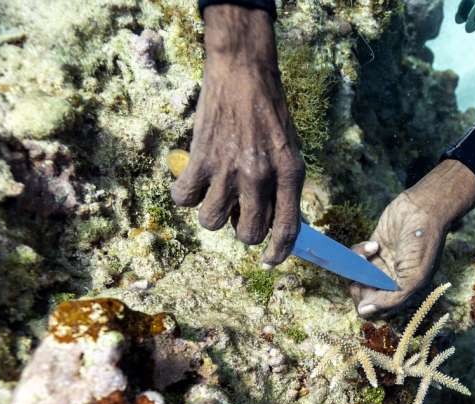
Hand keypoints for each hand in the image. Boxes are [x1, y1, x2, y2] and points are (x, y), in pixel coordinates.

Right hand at [171, 5, 303, 265]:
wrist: (243, 73)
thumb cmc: (269, 112)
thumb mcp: (290, 150)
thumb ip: (284, 187)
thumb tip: (273, 224)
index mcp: (289, 174)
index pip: (286, 230)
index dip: (277, 253)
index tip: (269, 259)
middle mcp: (260, 176)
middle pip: (247, 233)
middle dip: (243, 229)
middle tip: (239, 209)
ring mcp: (228, 169)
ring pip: (212, 222)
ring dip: (213, 213)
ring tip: (216, 192)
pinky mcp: (199, 159)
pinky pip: (184, 199)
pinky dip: (186, 194)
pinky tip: (194, 180)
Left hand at [350, 160, 474, 317]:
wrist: (423, 209)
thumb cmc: (424, 244)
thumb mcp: (413, 277)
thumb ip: (391, 299)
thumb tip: (364, 311)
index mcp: (404, 293)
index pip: (377, 311)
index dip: (368, 304)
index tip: (367, 291)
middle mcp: (391, 282)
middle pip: (364, 296)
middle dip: (359, 286)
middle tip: (364, 273)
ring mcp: (381, 265)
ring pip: (357, 277)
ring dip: (357, 267)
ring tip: (370, 253)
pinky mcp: (373, 249)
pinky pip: (355, 258)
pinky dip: (359, 252)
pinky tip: (374, 244)